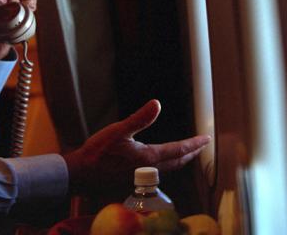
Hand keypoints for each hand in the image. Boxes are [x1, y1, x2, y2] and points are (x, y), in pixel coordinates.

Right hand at [62, 100, 210, 194]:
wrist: (80, 174)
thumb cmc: (97, 152)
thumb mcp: (118, 130)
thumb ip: (139, 118)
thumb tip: (157, 104)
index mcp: (148, 157)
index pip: (179, 150)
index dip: (194, 144)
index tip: (206, 139)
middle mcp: (149, 171)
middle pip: (177, 162)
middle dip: (191, 153)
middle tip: (201, 146)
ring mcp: (142, 179)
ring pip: (168, 169)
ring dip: (179, 160)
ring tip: (185, 153)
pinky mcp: (134, 182)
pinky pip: (157, 174)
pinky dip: (166, 167)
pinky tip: (160, 163)